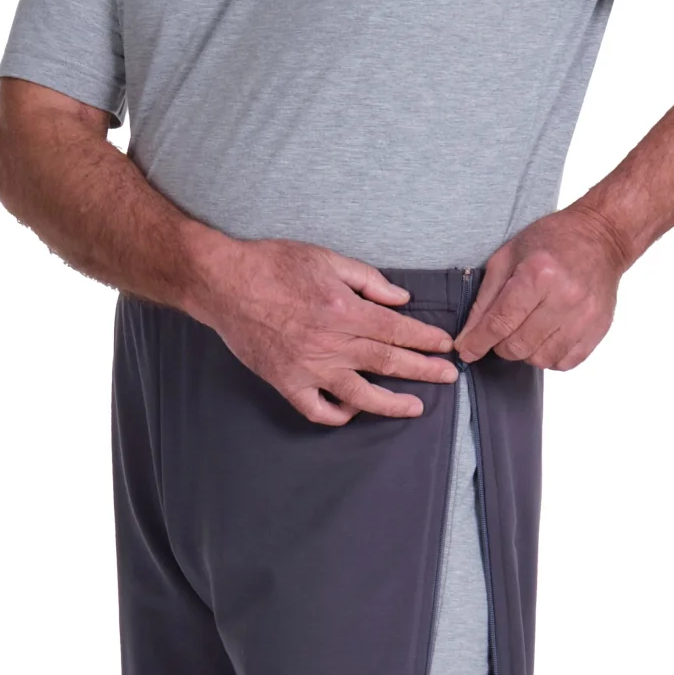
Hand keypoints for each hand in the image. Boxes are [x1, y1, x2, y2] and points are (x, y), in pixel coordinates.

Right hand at [197, 237, 458, 426]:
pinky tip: (353, 411)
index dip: (425, 340)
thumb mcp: (327, 259)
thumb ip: (367, 280)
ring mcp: (309, 368)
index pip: (397, 330)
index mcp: (345, 310)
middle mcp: (332, 344)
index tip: (445, 346)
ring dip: (392, 403)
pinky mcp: (286, 382)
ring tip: (416, 407)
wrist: (225, 283)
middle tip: (448, 376)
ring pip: (360, 395)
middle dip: (423, 370)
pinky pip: (317, 409)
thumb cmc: (273, 265)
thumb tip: (400, 299)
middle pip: (388, 362)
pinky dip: (338, 415)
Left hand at [455, 206, 629, 370]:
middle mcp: (564, 297)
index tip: (466, 350)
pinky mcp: (597, 330)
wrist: (602, 238)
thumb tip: (468, 337)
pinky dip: (549, 356)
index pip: (500, 322)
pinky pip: (564, 363)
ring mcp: (584, 316)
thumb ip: (485, 298)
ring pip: (539, 358)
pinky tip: (547, 336)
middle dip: (501, 345)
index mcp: (539, 274)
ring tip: (527, 330)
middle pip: (518, 345)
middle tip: (502, 330)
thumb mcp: (508, 256)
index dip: (478, 342)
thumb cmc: (553, 241)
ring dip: (525, 351)